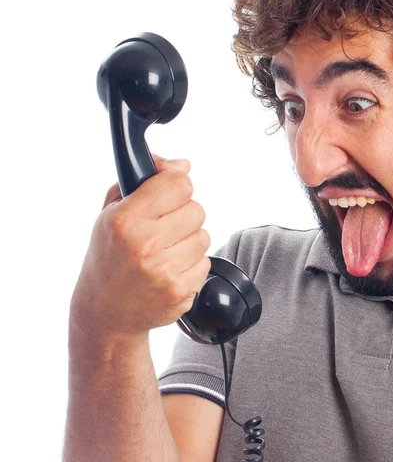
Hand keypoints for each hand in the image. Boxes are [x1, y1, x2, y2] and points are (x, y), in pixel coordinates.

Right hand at [70, 154, 210, 340]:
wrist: (104, 311)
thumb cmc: (108, 256)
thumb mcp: (111, 211)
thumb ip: (145, 179)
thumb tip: (182, 164)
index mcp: (125, 219)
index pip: (179, 184)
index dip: (177, 186)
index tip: (169, 193)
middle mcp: (145, 244)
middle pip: (197, 209)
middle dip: (183, 215)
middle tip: (163, 228)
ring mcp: (164, 270)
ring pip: (204, 236)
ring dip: (189, 240)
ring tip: (164, 251)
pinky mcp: (180, 290)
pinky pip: (205, 262)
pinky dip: (192, 264)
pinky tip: (169, 269)